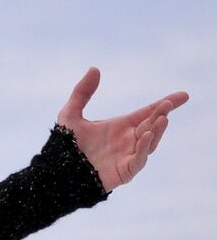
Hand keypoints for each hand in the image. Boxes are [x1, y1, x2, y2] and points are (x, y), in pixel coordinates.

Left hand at [58, 67, 188, 192]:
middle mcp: (128, 140)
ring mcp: (128, 156)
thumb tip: (94, 69)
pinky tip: (145, 136)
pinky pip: (138, 160)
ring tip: (162, 118)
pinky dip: (143, 148)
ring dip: (157, 131)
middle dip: (160, 115)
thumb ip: (82, 92)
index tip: (183, 95)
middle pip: (151, 125)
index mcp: (121, 126)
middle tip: (167, 105)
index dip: (164, 104)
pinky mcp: (124, 171)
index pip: (148, 113)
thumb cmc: (65, 145)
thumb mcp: (71, 114)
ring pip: (149, 142)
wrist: (57, 171)